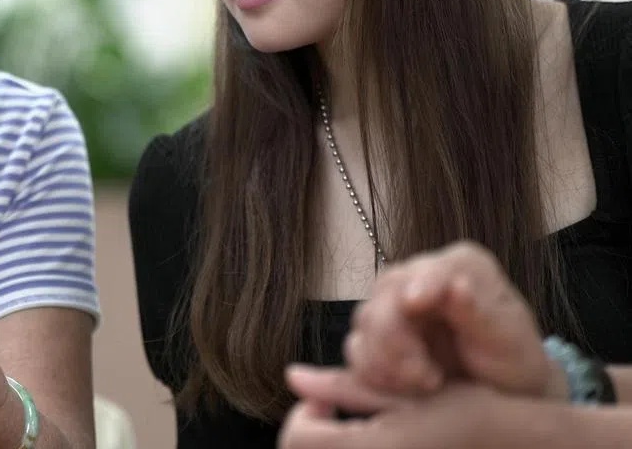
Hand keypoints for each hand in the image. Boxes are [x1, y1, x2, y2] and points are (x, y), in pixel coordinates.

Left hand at [281, 365, 539, 448]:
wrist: (524, 446)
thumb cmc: (469, 415)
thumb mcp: (405, 392)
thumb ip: (345, 386)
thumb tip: (294, 376)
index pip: (299, 440)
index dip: (303, 415)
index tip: (325, 396)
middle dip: (311, 432)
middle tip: (333, 411)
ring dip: (329, 443)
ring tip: (357, 427)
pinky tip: (374, 442)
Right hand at [344, 241, 557, 397]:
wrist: (497, 396)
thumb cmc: (510, 363)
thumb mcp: (508, 341)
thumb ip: (480, 313)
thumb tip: (457, 285)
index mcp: (460, 266)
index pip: (434, 268)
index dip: (422, 284)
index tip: (415, 303)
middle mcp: (418, 276)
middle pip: (386, 294)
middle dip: (398, 339)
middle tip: (427, 377)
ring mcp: (391, 304)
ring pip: (366, 323)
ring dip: (388, 362)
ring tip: (427, 385)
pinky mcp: (373, 335)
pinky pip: (356, 350)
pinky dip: (377, 374)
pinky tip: (407, 388)